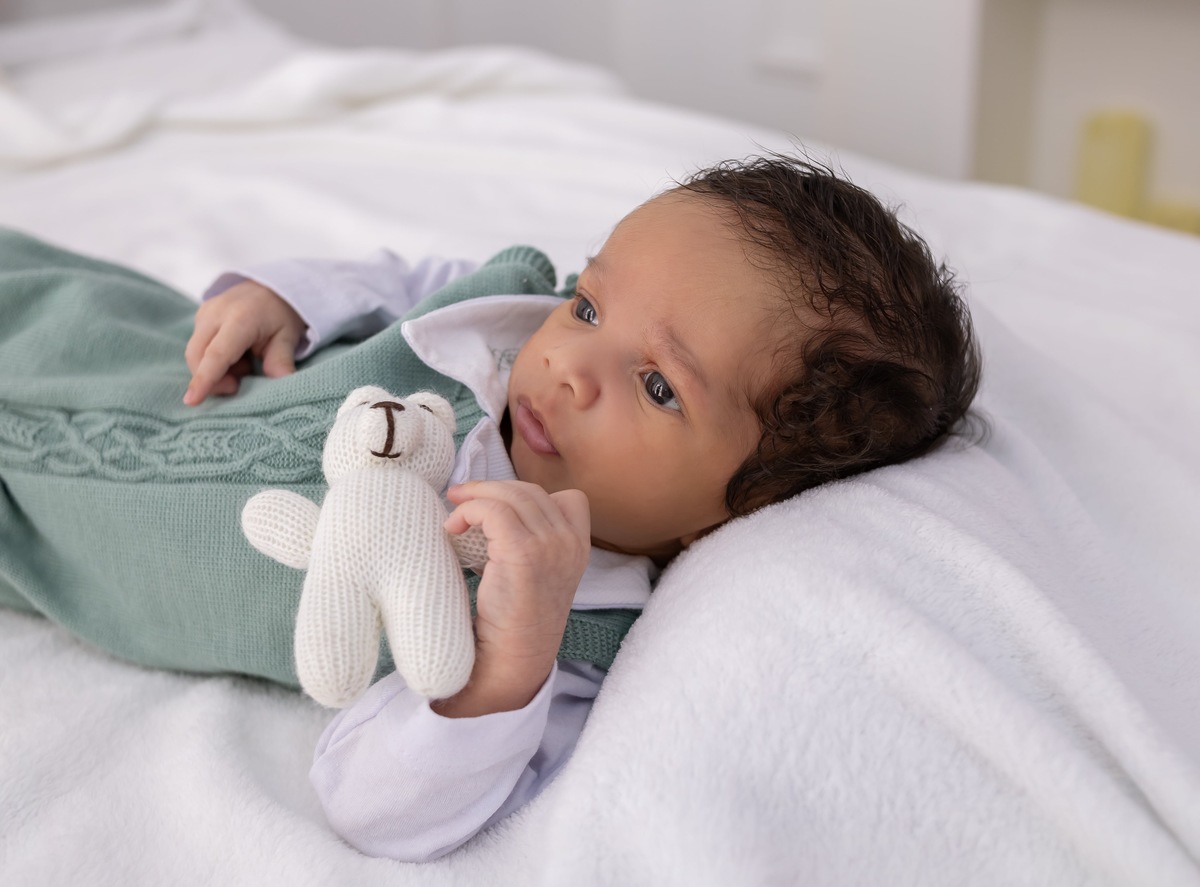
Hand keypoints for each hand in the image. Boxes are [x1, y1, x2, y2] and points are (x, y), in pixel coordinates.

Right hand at [183, 280, 305, 404]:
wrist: (272, 286)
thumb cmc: (281, 314)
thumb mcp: (288, 336)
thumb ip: (281, 361)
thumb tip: (282, 384)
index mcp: (240, 318)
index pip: (217, 354)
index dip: (205, 379)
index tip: (192, 400)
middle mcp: (216, 313)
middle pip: (197, 356)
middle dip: (211, 379)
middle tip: (239, 385)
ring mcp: (204, 312)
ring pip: (195, 353)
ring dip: (214, 369)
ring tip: (244, 365)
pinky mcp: (200, 316)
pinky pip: (198, 346)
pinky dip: (213, 359)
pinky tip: (236, 357)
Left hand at [435, 480, 589, 716]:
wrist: (513, 662)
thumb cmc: (516, 623)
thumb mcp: (540, 576)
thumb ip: (534, 544)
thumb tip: (494, 510)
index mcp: (580, 548)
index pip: (569, 499)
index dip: (528, 495)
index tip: (497, 505)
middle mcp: (571, 543)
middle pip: (531, 492)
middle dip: (492, 489)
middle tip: (460, 497)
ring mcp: (551, 546)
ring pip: (511, 495)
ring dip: (475, 497)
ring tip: (454, 513)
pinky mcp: (523, 553)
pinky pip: (493, 511)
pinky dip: (469, 511)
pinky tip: (452, 528)